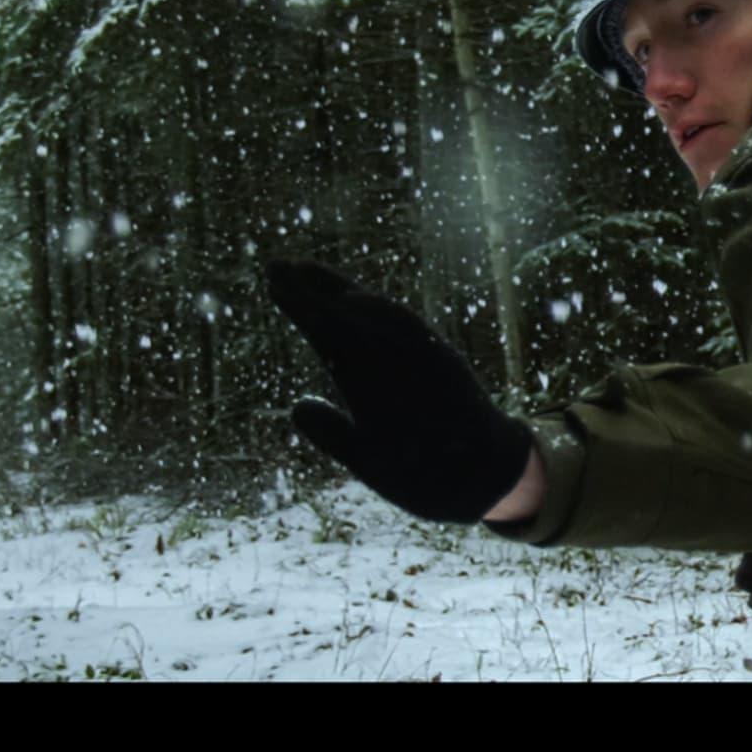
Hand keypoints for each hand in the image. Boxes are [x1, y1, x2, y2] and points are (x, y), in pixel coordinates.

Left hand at [266, 259, 535, 523]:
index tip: (273, 280)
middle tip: (276, 264)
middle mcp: (390, 362)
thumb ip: (332, 432)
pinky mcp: (443, 366)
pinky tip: (350, 299)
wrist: (478, 486)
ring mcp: (417, 361)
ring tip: (305, 273)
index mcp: (368, 380)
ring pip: (374, 317)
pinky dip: (381, 315)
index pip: (330, 332)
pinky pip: (410, 334)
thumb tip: (297, 407)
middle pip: (345, 318)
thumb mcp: (365, 455)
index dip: (302, 306)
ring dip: (341, 293)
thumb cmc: (422, 472)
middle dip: (312, 290)